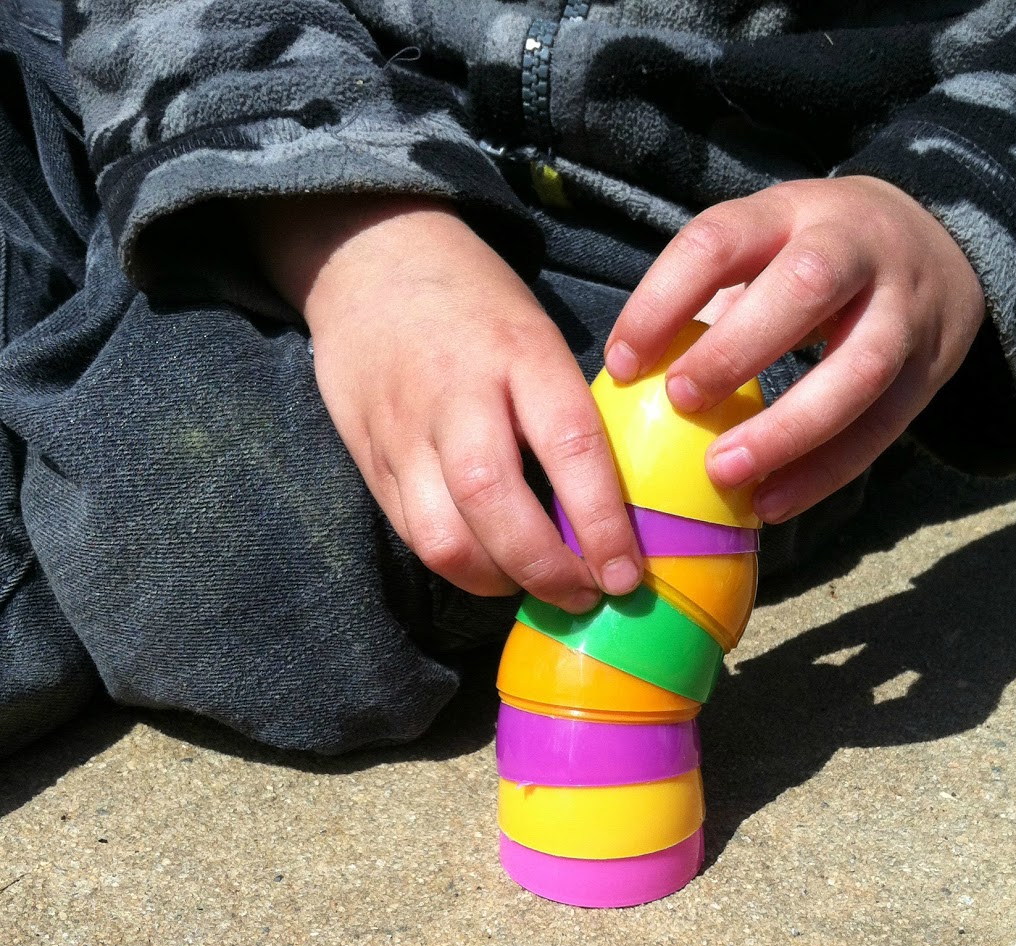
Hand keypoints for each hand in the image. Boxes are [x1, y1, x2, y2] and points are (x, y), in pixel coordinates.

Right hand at [247, 194, 640, 611]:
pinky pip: (413, 535)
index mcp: (519, 354)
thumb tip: (622, 504)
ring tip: (534, 588)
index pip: (571, 449)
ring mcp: (404, 433)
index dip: (602, 525)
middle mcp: (456, 396)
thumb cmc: (476, 304)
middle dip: (545, 569)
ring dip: (497, 582)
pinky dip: (459, 566)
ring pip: (443, 538)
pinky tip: (491, 568)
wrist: (368, 258)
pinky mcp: (370, 460)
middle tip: (584, 596)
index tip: (626, 575)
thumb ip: (568, 411)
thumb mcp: (538, 334)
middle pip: (494, 504)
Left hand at [603, 176, 985, 522]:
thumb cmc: (816, 259)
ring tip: (725, 473)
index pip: (720, 240)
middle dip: (737, 349)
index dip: (664, 299)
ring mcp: (903, 309)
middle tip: (683, 402)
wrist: (943, 246)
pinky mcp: (929, 370)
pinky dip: (823, 473)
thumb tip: (628, 382)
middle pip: (805, 287)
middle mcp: (856, 248)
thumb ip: (713, 296)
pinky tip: (772, 503)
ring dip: (787, 429)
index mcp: (792, 212)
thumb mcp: (768, 245)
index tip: (623, 364)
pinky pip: (879, 430)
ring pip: (856, 369)